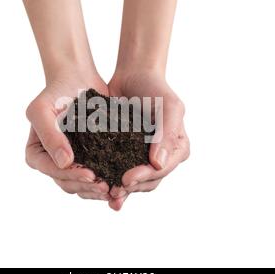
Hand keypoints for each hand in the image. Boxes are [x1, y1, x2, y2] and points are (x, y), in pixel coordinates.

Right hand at [25, 71, 110, 200]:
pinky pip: (96, 176)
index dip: (72, 176)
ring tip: (115, 189)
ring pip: (82, 185)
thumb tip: (64, 163)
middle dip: (87, 187)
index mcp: (36, 154)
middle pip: (68, 183)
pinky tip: (121, 182)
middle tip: (107, 187)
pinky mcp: (88, 159)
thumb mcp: (43, 110)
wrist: (77, 79)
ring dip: (97, 190)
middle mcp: (52, 162)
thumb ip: (49, 135)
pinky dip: (107, 179)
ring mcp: (70, 163)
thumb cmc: (56, 92)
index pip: (53, 171)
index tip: (91, 175)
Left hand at [107, 72, 189, 209]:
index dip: (144, 177)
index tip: (126, 179)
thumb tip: (159, 165)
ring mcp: (143, 157)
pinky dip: (110, 179)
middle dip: (131, 189)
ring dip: (121, 191)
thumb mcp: (168, 107)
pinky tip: (98, 185)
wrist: (134, 76)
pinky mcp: (125, 154)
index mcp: (177, 149)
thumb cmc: (156, 89)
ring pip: (134, 182)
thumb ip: (166, 134)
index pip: (162, 170)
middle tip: (112, 192)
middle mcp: (162, 158)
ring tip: (105, 197)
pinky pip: (118, 170)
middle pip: (148, 181)